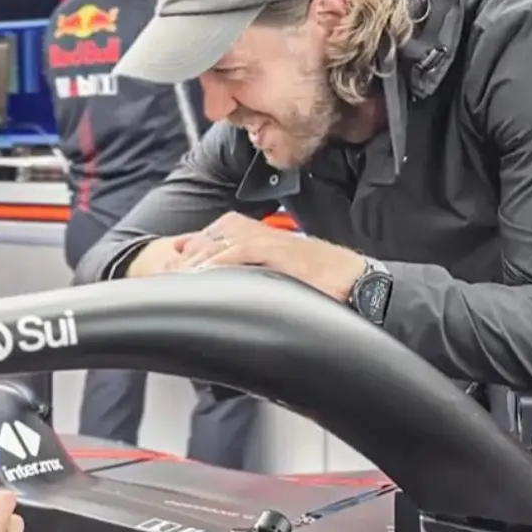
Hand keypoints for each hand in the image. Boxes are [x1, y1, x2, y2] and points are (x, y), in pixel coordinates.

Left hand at [165, 212, 366, 300]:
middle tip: (171, 273)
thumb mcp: (290, 281)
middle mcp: (268, 235)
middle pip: (216, 235)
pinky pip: (241, 252)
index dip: (197, 246)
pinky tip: (204, 274)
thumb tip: (250, 297)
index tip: (177, 262)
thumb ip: (267, 280)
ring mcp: (274, 241)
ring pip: (223, 242)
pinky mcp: (280, 251)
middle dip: (191, 254)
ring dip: (199, 260)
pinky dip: (219, 262)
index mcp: (269, 240)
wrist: (360, 285)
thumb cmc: (331, 287)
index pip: (222, 234)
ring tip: (180, 278)